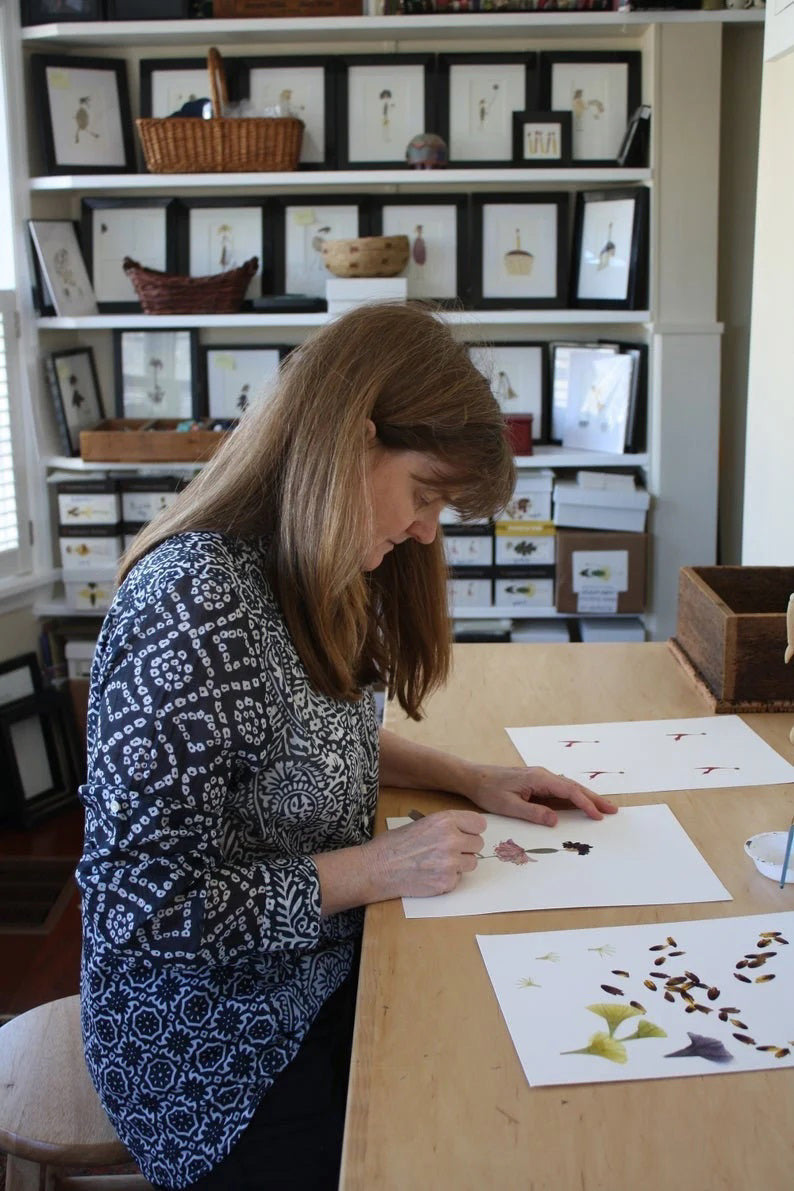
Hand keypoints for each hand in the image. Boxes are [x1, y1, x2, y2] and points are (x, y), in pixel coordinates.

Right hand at [366, 809, 485, 898]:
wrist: (377, 868)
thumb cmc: (394, 844)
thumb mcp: (421, 823)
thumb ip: (446, 826)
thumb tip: (464, 831)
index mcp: (445, 820)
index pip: (479, 824)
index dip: (472, 829)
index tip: (467, 833)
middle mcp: (451, 839)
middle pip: (478, 844)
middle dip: (466, 848)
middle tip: (450, 850)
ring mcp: (450, 863)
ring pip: (472, 863)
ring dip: (460, 864)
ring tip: (439, 862)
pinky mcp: (447, 882)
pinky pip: (459, 879)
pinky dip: (448, 878)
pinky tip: (431, 874)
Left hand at [468, 764, 617, 826]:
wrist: (474, 778)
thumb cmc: (489, 791)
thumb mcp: (509, 806)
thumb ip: (533, 813)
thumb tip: (556, 820)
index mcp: (538, 778)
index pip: (568, 791)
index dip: (584, 803)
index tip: (597, 815)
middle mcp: (543, 775)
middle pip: (574, 787)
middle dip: (594, 799)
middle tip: (613, 810)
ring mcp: (541, 778)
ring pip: (569, 788)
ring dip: (587, 797)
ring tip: (603, 808)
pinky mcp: (537, 783)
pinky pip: (561, 790)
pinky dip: (575, 797)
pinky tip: (581, 804)